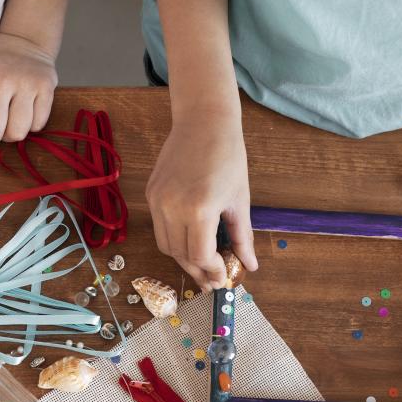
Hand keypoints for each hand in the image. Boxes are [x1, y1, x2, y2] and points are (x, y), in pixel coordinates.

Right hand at [146, 109, 258, 289]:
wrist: (203, 121)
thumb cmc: (228, 156)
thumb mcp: (240, 200)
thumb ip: (243, 237)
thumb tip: (251, 265)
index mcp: (199, 209)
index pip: (200, 256)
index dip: (212, 271)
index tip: (223, 277)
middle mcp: (172, 207)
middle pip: (180, 255)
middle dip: (197, 270)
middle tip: (212, 280)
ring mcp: (157, 200)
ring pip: (165, 245)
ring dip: (183, 258)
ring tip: (201, 263)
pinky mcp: (151, 194)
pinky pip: (159, 227)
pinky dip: (174, 239)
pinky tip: (189, 239)